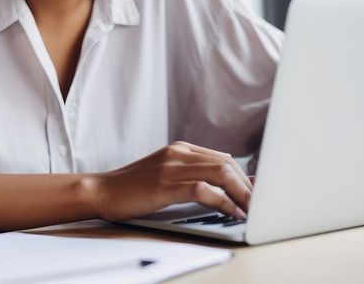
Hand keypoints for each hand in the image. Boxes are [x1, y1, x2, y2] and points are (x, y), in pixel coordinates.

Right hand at [91, 141, 252, 221]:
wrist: (102, 190)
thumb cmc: (134, 187)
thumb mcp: (166, 175)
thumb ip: (194, 176)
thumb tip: (228, 186)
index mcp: (180, 149)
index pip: (224, 159)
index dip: (245, 177)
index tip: (259, 194)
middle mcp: (179, 154)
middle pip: (227, 164)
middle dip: (248, 187)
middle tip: (260, 206)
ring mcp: (171, 168)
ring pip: (220, 174)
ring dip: (241, 194)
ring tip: (251, 210)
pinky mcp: (165, 185)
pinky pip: (203, 190)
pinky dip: (223, 202)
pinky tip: (231, 213)